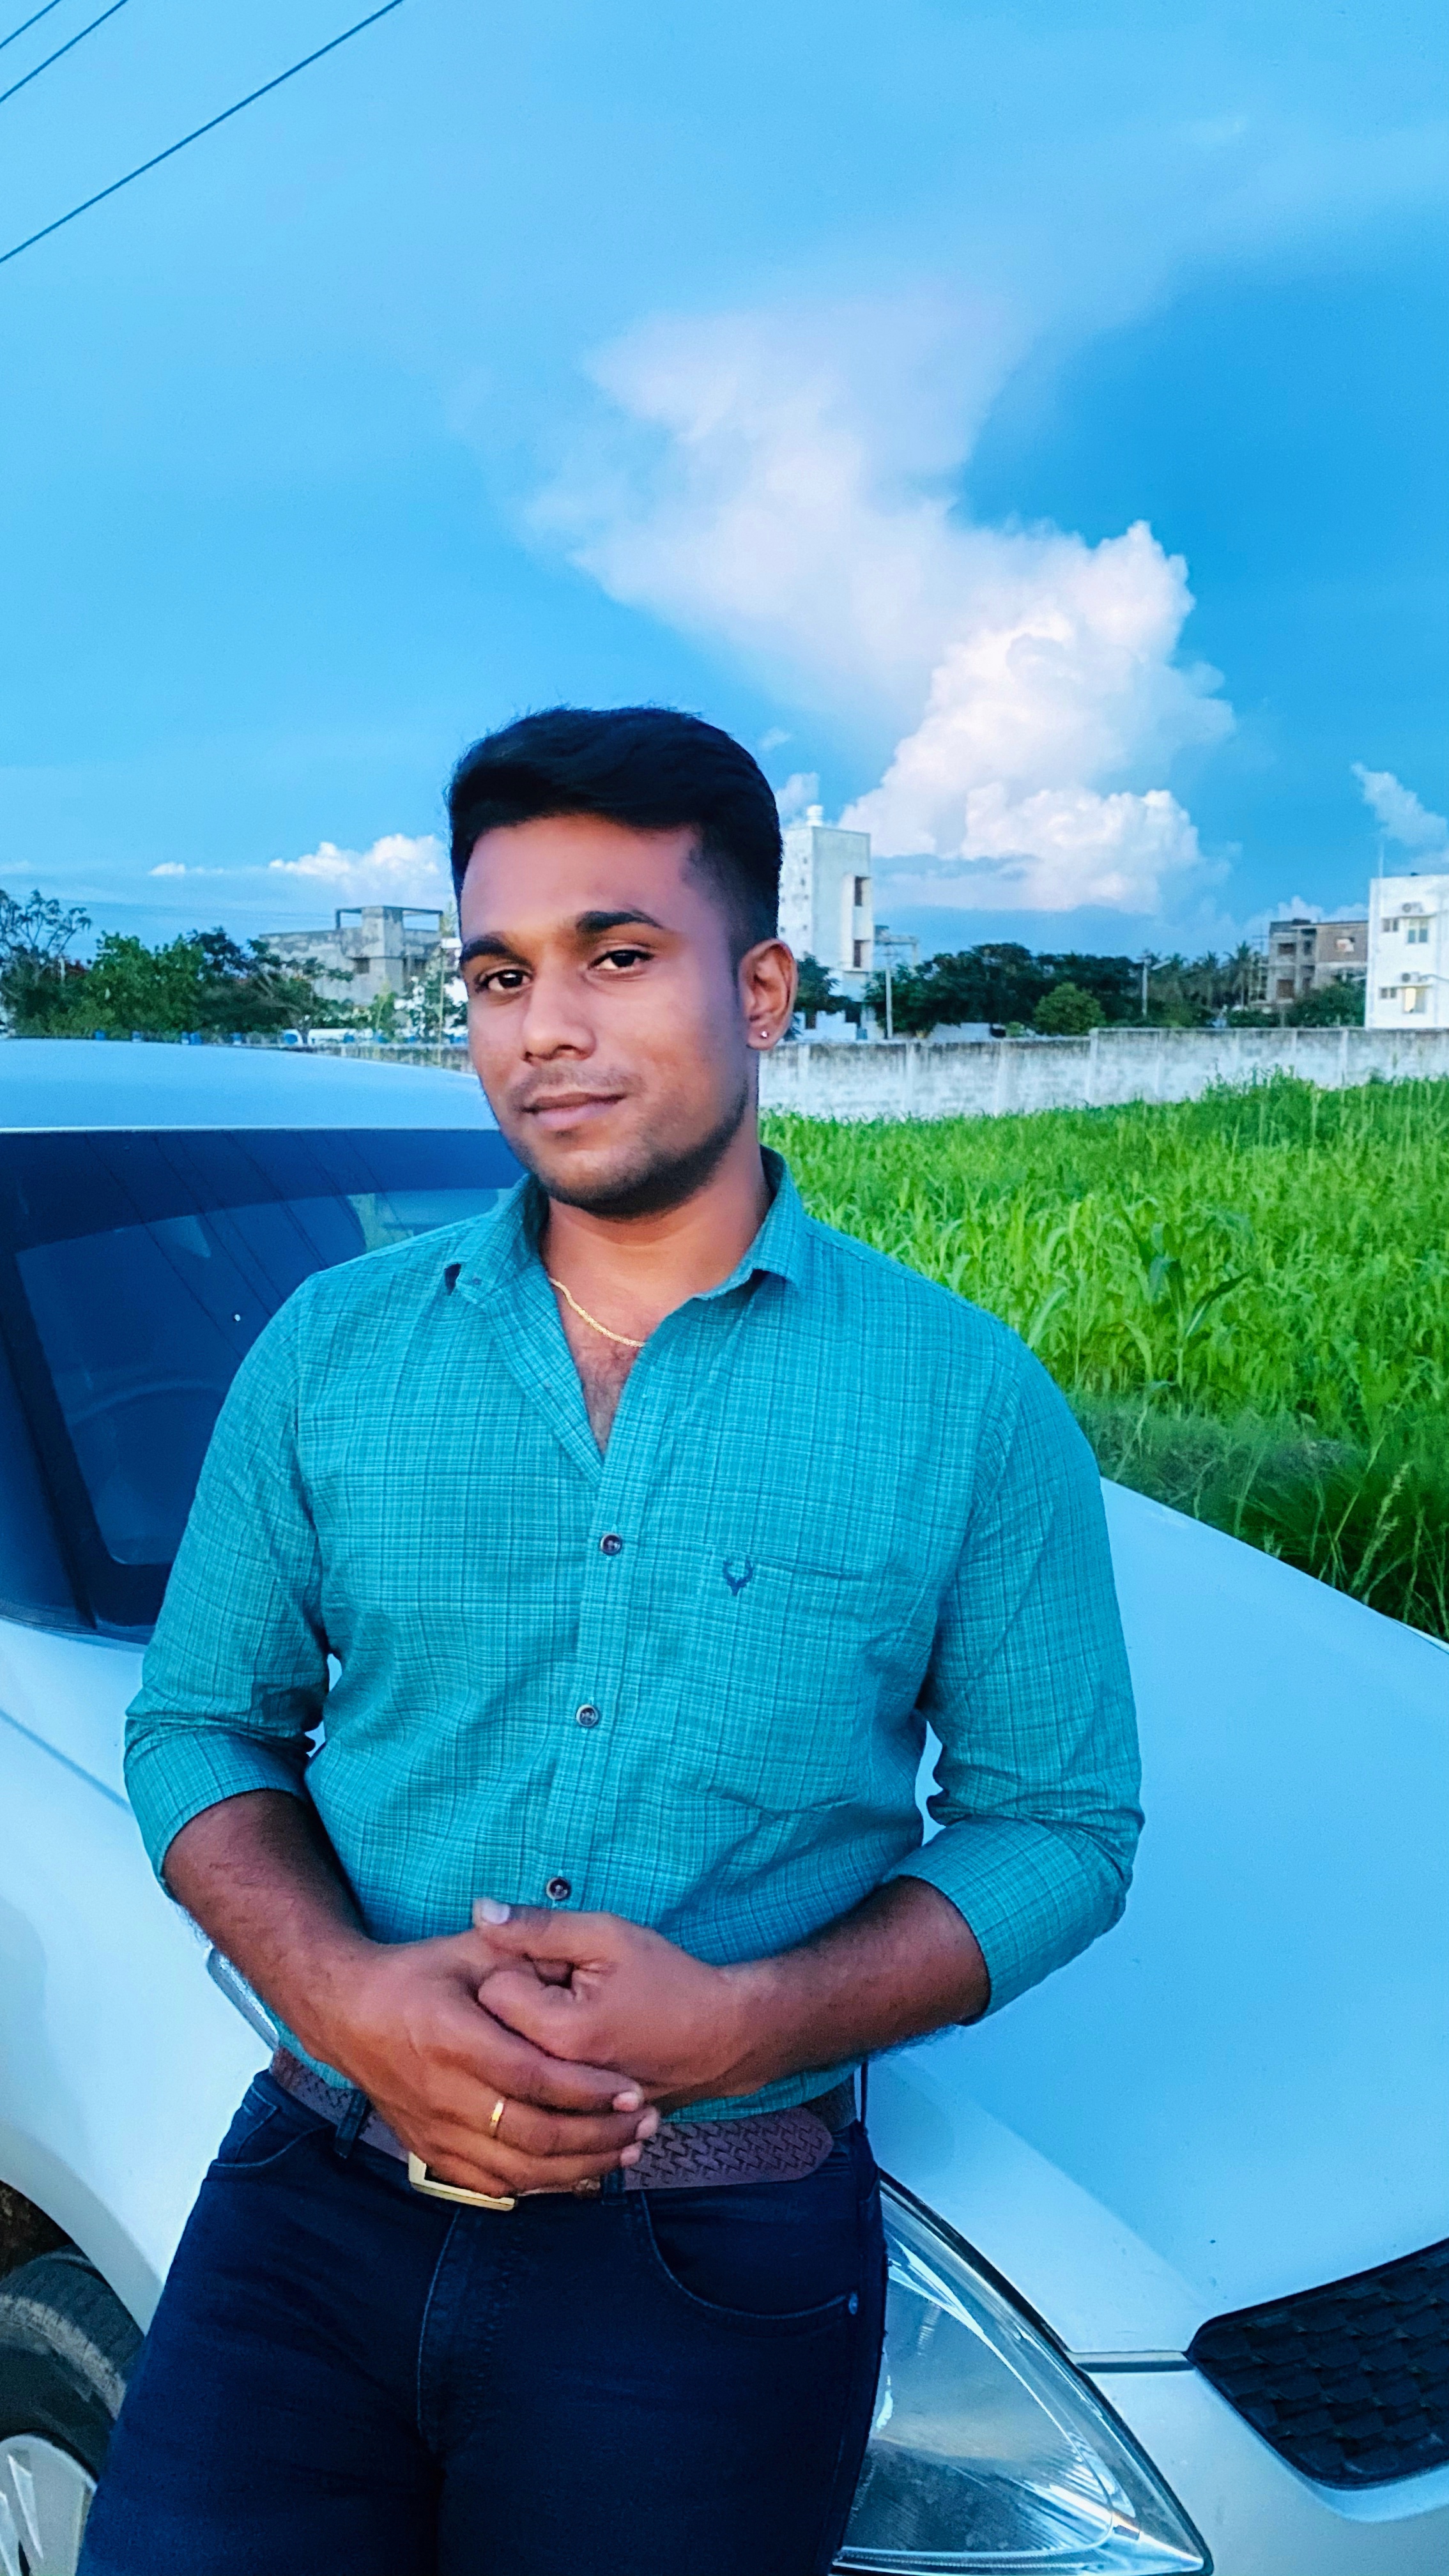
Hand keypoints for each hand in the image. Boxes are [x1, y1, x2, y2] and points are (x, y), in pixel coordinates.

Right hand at [316, 1922, 659, 2197]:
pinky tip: (576, 2174)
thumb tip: (571, 1955)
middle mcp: (442, 2092)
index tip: (632, 2090)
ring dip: (577, 2168)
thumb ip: (522, 1953)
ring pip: (516, 2170)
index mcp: (455, 2038)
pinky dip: (538, 2185)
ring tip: (625, 2153)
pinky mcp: (429, 2151)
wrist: (347, 2013)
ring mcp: (433, 2129)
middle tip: (643, 2126)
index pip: (535, 2078)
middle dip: (597, 2135)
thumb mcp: (469, 1950)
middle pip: (532, 2134)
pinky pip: (490, 2184)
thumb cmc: (416, 1976)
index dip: (589, 2090)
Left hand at [472, 1901, 753, 2107]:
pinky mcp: (570, 2116)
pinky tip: (573, 2043)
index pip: (489, 1990)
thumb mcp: (606, 1936)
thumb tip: (480, 1910)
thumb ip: (539, 1925)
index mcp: (558, 2032)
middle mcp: (552, 2078)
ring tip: (571, 2014)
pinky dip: (540, 2059)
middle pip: (492, 2028)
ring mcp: (561, 2105)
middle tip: (563, 1987)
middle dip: (517, 2000)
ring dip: (526, 2031)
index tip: (551, 1964)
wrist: (718, 2039)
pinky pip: (529, 2084)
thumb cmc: (669, 1981)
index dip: (515, 1964)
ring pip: (508, 2058)